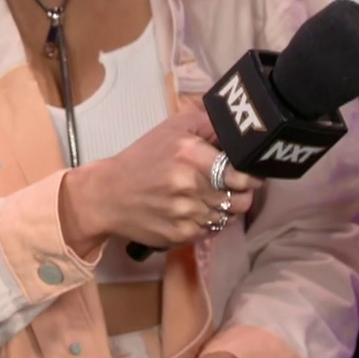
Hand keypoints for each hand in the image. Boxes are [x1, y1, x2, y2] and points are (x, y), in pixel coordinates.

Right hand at [59, 108, 263, 257]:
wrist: (108, 195)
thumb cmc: (142, 158)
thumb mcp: (171, 128)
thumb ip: (207, 122)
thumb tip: (238, 127)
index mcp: (190, 155)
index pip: (241, 174)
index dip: (251, 176)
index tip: (250, 174)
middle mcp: (191, 186)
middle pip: (241, 199)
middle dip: (242, 194)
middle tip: (234, 187)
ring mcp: (186, 214)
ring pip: (229, 217)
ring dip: (226, 209)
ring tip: (211, 198)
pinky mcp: (181, 235)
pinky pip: (212, 231)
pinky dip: (209, 222)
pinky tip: (196, 211)